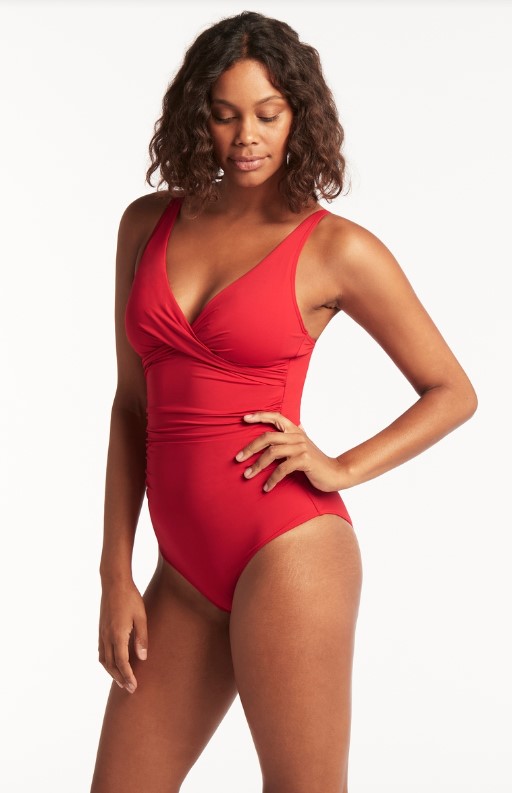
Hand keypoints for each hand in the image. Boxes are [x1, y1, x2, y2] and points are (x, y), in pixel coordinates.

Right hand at [98, 578, 147, 693]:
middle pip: (111, 665)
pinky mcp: (101, 629)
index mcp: (117, 634)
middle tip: (130, 689)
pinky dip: (106, 662)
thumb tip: (143, 658)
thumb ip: (142, 638)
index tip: (133, 687)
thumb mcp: (141, 617)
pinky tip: (112, 664)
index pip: (122, 662)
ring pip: (104, 660)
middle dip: (120, 678)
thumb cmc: (130, 598)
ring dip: (112, 672)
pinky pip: (101, 652)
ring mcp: (102, 633)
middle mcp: (107, 636)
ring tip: (121, 681)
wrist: (114, 583)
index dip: (128, 676)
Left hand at [235, 411, 343, 492]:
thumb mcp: (306, 445)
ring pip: (272, 453)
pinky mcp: (304, 461)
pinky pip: (282, 469)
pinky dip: (272, 479)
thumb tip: (297, 423)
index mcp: (295, 430)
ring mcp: (301, 448)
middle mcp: (297, 436)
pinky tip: (266, 487)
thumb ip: (299, 435)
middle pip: (268, 437)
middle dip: (250, 448)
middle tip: (238, 458)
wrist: (336, 473)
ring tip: (247, 475)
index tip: (244, 418)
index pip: (276, 417)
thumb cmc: (317, 461)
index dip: (260, 416)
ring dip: (257, 466)